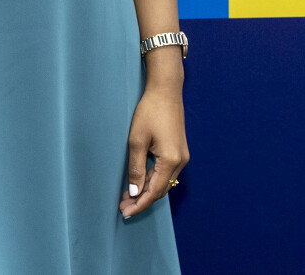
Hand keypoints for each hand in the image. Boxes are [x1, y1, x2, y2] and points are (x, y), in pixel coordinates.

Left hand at [119, 80, 188, 218]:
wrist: (166, 91)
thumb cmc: (149, 112)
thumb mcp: (137, 141)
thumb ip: (136, 168)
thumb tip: (134, 192)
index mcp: (171, 160)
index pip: (154, 192)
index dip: (139, 204)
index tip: (125, 213)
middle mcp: (181, 162)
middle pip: (160, 190)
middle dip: (142, 200)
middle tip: (122, 207)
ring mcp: (182, 157)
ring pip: (164, 183)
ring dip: (147, 191)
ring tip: (128, 197)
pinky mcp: (179, 151)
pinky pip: (166, 173)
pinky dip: (153, 180)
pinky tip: (140, 182)